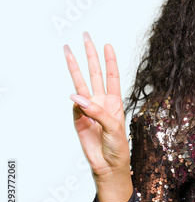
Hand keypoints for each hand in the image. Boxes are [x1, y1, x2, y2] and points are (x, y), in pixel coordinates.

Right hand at [64, 32, 130, 184]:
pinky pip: (75, 107)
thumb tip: (76, 97)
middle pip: (95, 73)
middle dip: (91, 56)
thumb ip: (97, 111)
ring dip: (75, 68)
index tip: (107, 44)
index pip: (112, 76)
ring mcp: (88, 109)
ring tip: (68, 51)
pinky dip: (76, 103)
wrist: (108, 164)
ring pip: (81, 84)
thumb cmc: (118, 146)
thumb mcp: (114, 127)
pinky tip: (77, 102)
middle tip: (86, 37)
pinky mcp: (78, 119)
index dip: (110, 60)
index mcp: (115, 101)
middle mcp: (101, 101)